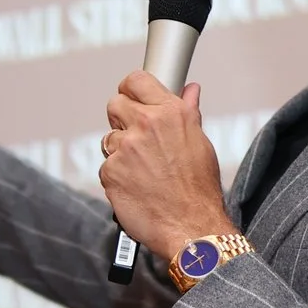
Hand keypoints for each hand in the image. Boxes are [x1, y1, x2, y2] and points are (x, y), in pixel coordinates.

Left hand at [99, 71, 234, 256]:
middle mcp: (147, 125)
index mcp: (171, 113)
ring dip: (120, 151)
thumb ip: (188, 112)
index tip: (131, 98)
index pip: (136, 80)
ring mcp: (126, 148)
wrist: (192, 226)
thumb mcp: (200, 143)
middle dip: (122, 119)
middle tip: (136, 139)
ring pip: (108, 138)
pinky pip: (106, 166)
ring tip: (143, 171)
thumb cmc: (199, 190)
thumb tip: (190, 90)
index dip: (131, 90)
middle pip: (114, 104)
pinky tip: (136, 186)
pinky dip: (117, 176)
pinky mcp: (111, 171)